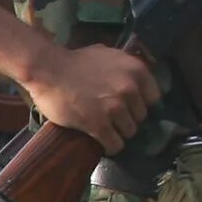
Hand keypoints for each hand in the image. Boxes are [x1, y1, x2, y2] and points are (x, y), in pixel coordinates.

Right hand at [22, 42, 158, 152]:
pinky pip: (115, 144)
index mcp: (136, 70)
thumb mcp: (106, 54)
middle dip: (127, 118)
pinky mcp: (99, 125)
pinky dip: (110, 147)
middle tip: (113, 119)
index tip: (130, 108)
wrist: (47, 70)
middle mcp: (130, 89)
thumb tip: (128, 75)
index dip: (140, 104)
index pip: (153, 97)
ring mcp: (115, 108)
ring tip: (105, 132)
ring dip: (118, 133)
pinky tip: (103, 145)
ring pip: (129, 132)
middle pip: (141, 117)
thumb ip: (122, 66)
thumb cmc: (73, 61)